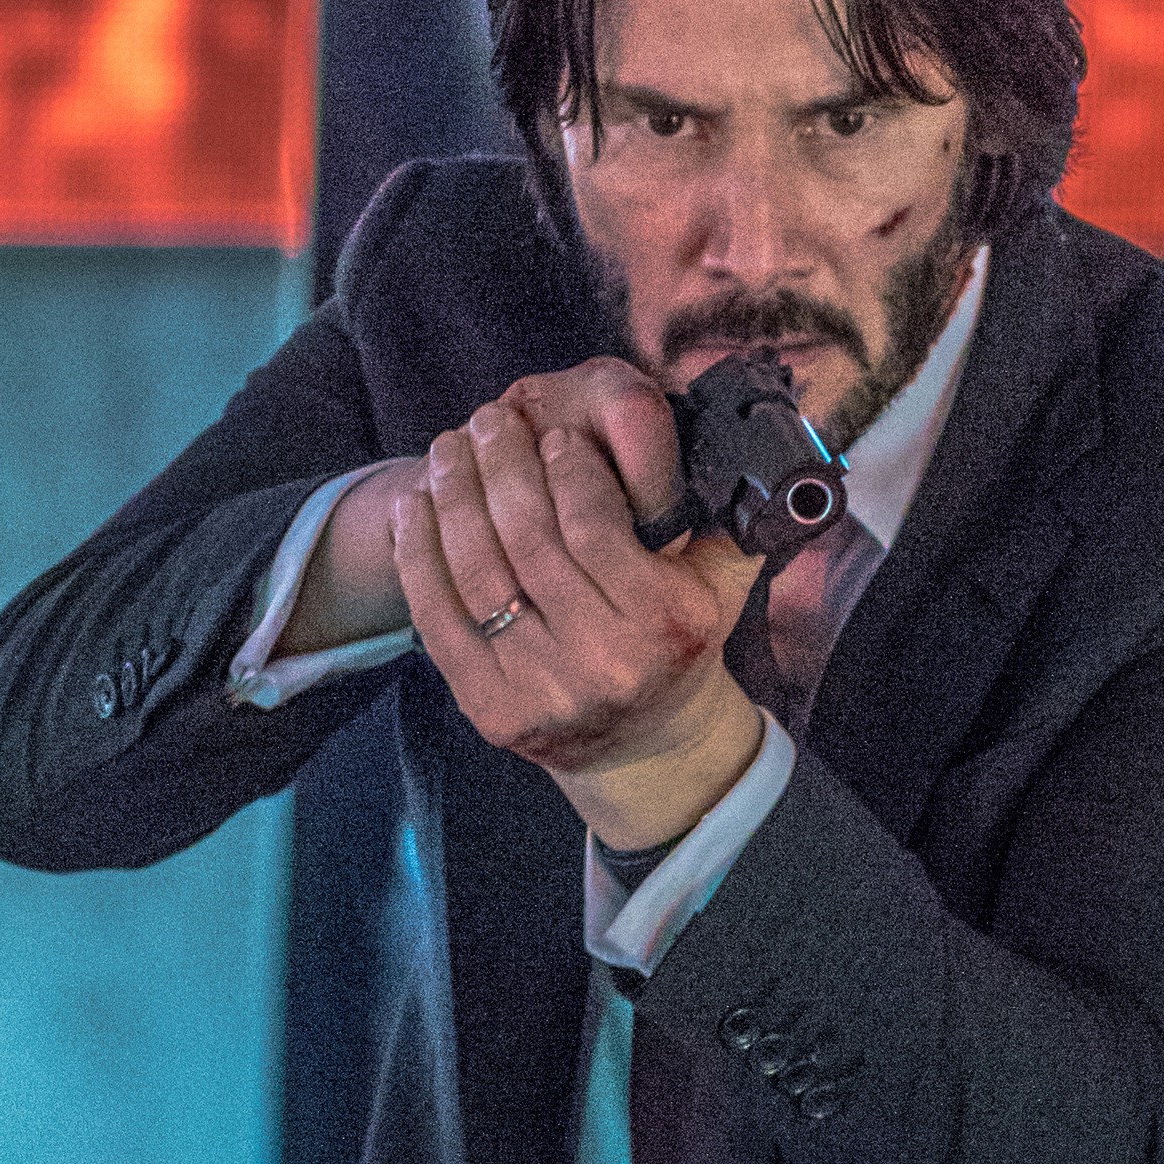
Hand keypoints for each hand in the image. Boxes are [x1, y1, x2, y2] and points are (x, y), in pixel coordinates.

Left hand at [390, 364, 766, 851]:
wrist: (646, 743)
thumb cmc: (679, 640)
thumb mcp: (723, 581)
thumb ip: (728, 515)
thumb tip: (747, 441)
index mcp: (664, 624)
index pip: (594, 527)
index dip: (564, 469)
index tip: (551, 435)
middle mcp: (604, 664)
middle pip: (529, 542)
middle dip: (500, 467)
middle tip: (486, 421)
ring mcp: (542, 693)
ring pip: (480, 574)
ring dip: (455, 498)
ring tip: (449, 451)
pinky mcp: (490, 711)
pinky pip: (439, 619)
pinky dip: (419, 556)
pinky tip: (416, 508)